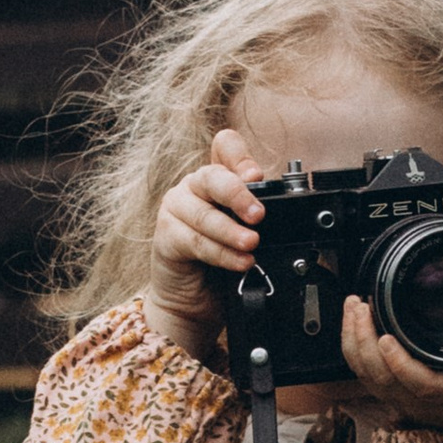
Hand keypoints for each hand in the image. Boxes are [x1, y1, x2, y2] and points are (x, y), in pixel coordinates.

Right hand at [144, 127, 264, 355]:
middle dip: (238, 195)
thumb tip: (276, 206)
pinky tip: (239, 261)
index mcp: (217, 177)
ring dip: (231, 231)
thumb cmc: (222, 260)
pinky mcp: (165, 235)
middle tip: (259, 216)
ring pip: (203, 213)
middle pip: (213, 176)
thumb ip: (256, 212)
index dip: (240, 156)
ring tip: (251, 245)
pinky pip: (194, 241)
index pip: (225, 145)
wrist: (193, 297)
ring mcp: (176, 208)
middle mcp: (194, 186)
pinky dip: (220, 253)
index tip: (255, 176)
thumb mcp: (246, 231)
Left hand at [343, 294, 442, 435]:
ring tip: (353, 307)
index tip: (386, 337)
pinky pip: (366, 376)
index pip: (423, 386)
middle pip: (383, 382)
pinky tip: (354, 322)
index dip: (401, 366)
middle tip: (361, 307)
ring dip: (355, 343)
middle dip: (364, 344)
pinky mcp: (397, 391)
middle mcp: (427, 403)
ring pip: (369, 379)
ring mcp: (408, 400)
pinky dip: (354, 349)